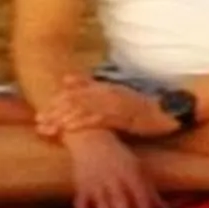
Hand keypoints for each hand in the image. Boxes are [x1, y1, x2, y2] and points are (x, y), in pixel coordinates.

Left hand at [38, 76, 175, 140]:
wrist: (167, 112)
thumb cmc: (141, 106)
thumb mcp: (115, 92)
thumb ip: (92, 86)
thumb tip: (66, 79)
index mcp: (106, 88)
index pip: (75, 93)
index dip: (57, 102)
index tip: (43, 112)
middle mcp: (109, 94)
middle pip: (76, 101)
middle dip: (56, 111)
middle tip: (41, 122)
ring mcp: (116, 105)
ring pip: (84, 109)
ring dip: (64, 118)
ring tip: (49, 127)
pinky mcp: (123, 117)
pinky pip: (99, 119)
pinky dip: (83, 122)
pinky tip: (70, 128)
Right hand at [67, 129, 165, 207]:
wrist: (92, 141)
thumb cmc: (120, 157)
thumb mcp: (139, 168)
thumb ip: (150, 189)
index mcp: (130, 172)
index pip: (140, 194)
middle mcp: (112, 178)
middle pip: (119, 201)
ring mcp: (95, 183)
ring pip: (101, 205)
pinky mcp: (81, 187)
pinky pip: (81, 206)